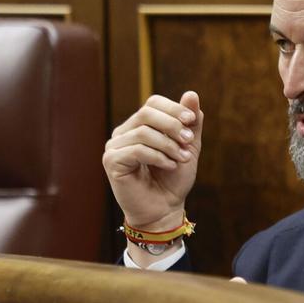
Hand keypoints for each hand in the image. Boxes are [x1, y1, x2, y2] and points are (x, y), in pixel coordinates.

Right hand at [103, 91, 203, 230]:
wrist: (164, 209)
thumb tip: (191, 93)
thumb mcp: (188, 147)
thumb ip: (191, 123)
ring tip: (181, 159)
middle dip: (173, 125)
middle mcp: (124, 132)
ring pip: (144, 132)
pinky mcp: (111, 161)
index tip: (192, 121)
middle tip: (188, 141)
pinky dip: (158, 157)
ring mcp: (114, 146)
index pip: (153, 103)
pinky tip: (169, 166)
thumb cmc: (174, 179)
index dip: (174, 108)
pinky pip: (137, 150)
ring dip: (169, 145)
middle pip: (147, 113)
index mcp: (140, 125)